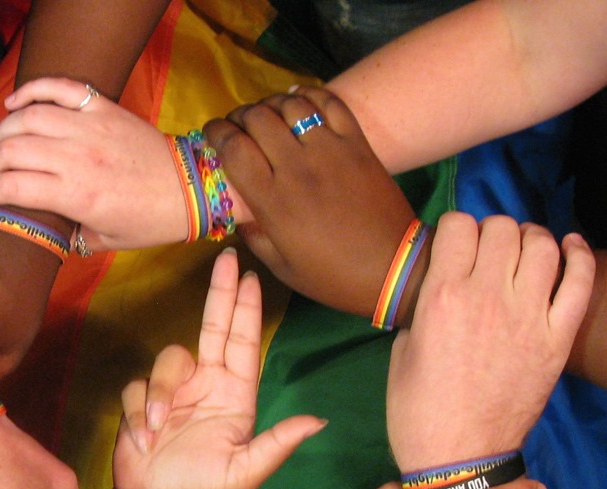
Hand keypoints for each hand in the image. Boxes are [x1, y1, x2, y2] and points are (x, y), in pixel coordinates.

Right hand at [0, 77, 187, 250]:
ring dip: (1, 131)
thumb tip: (42, 229)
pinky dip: (30, 91)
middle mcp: (77, 157)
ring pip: (25, 117)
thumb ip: (69, 235)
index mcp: (77, 195)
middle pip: (9, 149)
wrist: (190, 189)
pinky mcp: (101, 107)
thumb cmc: (150, 221)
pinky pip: (57, 88)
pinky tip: (14, 105)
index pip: (10, 187)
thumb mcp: (107, 241)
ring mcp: (89, 127)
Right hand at [112, 248, 325, 488]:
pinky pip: (138, 385)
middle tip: (226, 258)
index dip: (245, 310)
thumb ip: (277, 445)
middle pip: (213, 328)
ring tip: (158, 428)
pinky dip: (138, 410)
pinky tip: (144, 438)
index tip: (249, 277)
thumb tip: (318, 422)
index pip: (243, 344)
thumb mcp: (245, 472)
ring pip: (168, 360)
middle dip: (220, 294)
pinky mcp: (143, 401)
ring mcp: (175, 391)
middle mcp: (208, 385)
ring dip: (161, 391)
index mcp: (236, 397)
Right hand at [205, 85, 415, 315]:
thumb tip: (237, 212)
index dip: (216, 133)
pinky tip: (299, 99)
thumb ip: (254, 236)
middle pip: (257, 118)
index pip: (233, 148)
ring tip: (267, 113)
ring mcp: (330, 150)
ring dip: (271, 103)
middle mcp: (297, 168)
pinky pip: (329, 102)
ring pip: (290, 104)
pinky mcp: (357, 142)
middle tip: (238, 125)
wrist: (393, 269)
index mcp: (273, 201)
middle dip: (239, 116)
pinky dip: (309, 94)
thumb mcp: (282, 268)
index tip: (212, 134)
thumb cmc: (333, 277)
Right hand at [388, 213, 593, 469]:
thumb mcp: (402, 351)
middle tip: (485, 251)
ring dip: (530, 238)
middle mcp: (488, 297)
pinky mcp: (558, 339)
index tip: (452, 245)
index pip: (458, 226)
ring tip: (521, 250)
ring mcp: (530, 318)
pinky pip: (581, 282)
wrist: (458, 458)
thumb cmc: (416, 410)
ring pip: (542, 246)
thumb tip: (441, 285)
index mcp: (442, 298)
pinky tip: (570, 247)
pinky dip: (580, 256)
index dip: (453, 229)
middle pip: (502, 228)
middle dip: (491, 231)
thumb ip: (423, 308)